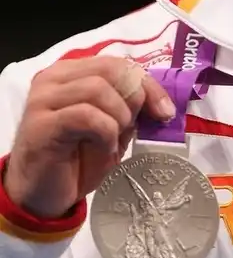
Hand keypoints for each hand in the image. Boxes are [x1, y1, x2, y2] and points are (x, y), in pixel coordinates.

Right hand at [3, 56, 175, 218]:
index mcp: (72, 73)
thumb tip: (162, 102)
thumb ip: (131, 107)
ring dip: (118, 118)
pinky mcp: (41, 124)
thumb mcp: (114, 128)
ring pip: (97, 89)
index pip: (118, 63)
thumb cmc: (77, 159)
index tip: (165, 112)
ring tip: (113, 140)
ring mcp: (44, 99)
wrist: (44, 195)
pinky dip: (105, 132)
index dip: (147, 84)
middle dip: (133, 99)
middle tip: (132, 127)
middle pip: (110, 69)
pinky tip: (104, 147)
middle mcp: (54, 79)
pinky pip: (85, 115)